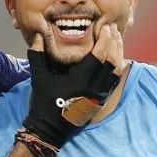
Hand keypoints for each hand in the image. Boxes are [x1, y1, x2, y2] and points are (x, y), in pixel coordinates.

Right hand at [21, 24, 122, 150]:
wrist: (49, 129)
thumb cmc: (43, 103)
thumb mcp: (39, 77)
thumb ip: (38, 55)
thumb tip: (38, 35)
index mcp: (80, 80)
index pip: (99, 55)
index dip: (105, 39)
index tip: (106, 27)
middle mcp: (93, 88)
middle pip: (111, 61)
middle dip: (114, 43)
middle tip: (113, 29)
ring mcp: (99, 96)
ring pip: (115, 71)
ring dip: (118, 54)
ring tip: (117, 40)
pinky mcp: (100, 101)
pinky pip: (113, 82)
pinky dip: (117, 67)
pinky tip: (117, 58)